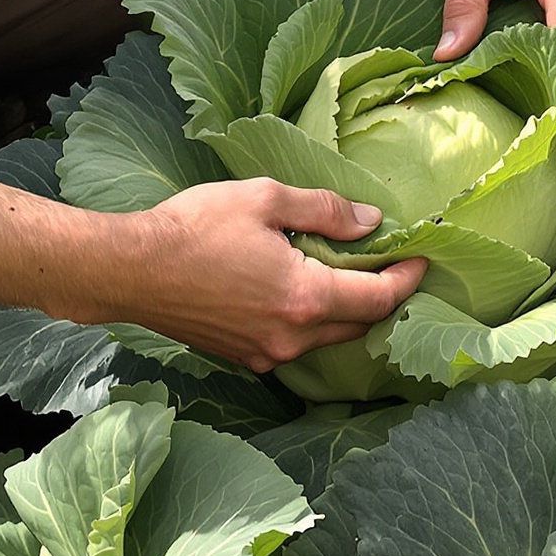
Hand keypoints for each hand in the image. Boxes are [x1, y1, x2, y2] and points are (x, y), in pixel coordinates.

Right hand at [113, 180, 427, 372]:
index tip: (421, 260)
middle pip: (358, 324)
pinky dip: (311, 322)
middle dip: (382, 298)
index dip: (406, 280)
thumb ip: (324, 210)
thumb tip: (371, 221)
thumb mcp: (264, 199)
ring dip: (345, 311)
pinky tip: (301, 294)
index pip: (378, 299)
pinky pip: (294, 344)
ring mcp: (266, 354)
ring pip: (326, 338)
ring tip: (349, 276)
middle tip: (392, 267)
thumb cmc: (195, 226)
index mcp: (305, 298)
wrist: (133, 270)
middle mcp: (292, 337)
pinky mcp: (244, 357)